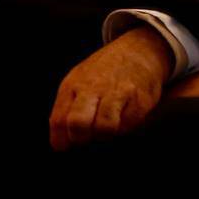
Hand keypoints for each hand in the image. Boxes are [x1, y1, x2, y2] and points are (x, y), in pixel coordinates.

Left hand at [49, 26, 172, 151]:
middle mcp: (93, 88)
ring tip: (106, 127)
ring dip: (104, 135)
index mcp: (73, 86)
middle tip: (86, 138)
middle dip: (80, 138)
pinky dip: (125, 127)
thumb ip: (65, 110)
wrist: (137, 52)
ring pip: (105, 127)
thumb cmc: (102, 74)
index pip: (59, 119)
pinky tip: (124, 116)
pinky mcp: (139, 100)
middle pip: (78, 123)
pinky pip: (129, 125)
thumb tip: (59, 145)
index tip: (65, 146)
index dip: (60, 139)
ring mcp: (117, 93)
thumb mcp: (77, 83)